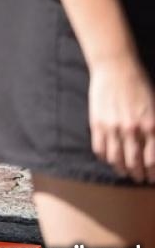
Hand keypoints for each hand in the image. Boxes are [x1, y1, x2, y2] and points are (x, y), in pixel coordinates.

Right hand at [87, 54, 154, 182]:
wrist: (116, 68)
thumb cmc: (139, 86)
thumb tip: (153, 150)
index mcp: (151, 127)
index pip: (152, 160)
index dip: (152, 173)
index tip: (151, 178)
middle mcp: (132, 130)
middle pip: (134, 163)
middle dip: (137, 174)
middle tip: (138, 179)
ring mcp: (113, 127)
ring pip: (116, 158)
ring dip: (120, 169)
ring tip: (123, 171)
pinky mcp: (97, 123)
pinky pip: (100, 148)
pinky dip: (104, 157)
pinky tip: (108, 158)